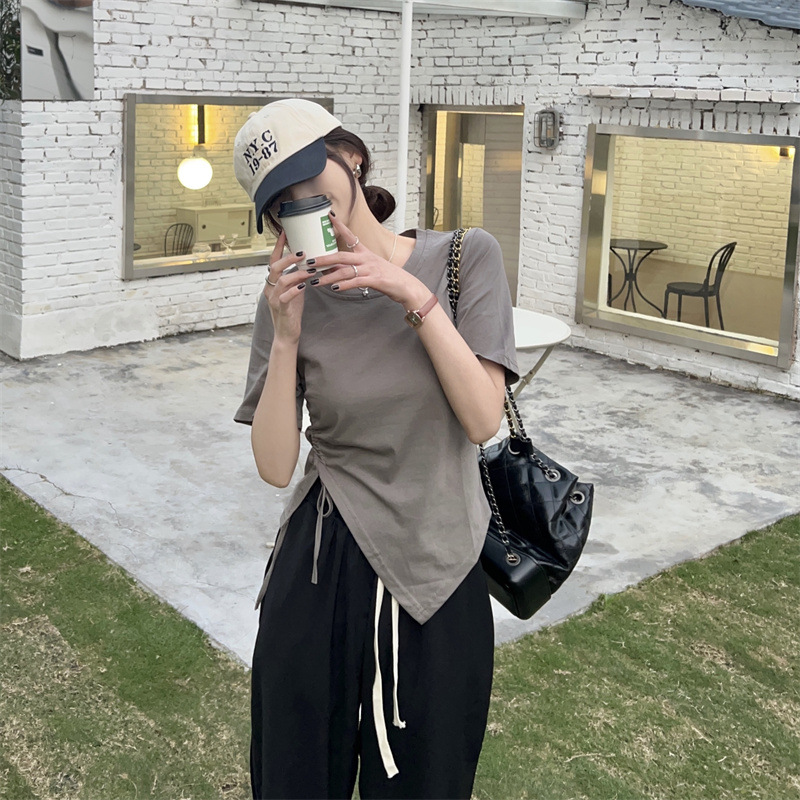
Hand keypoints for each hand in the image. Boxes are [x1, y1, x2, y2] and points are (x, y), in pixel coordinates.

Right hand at [264, 231, 312, 343]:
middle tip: (302, 252)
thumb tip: (309, 262)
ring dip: (297, 273)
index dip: (278, 247)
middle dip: (288, 258)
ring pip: (282, 280)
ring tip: (310, 270)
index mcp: (272, 282)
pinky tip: (305, 286)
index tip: (285, 233)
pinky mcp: (281, 309)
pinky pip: (286, 297)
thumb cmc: (292, 310)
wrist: (287, 333)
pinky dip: (295, 290)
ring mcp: (274, 299)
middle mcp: (270, 289)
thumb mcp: (295, 290)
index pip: (273, 261)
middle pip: (275, 267)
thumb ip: (297, 277)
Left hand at [307, 215, 430, 308]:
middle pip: (341, 256)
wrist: (406, 286)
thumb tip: (335, 270)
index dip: (339, 226)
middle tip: (309, 262)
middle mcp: (367, 258)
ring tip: (316, 282)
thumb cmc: (388, 277)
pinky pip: (356, 282)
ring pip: (345, 271)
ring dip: (329, 276)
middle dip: (323, 259)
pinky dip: (344, 285)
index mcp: (365, 253)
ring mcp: (371, 269)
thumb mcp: (370, 268)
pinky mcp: (375, 280)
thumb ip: (353, 267)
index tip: (328, 215)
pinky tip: (335, 288)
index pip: (350, 236)